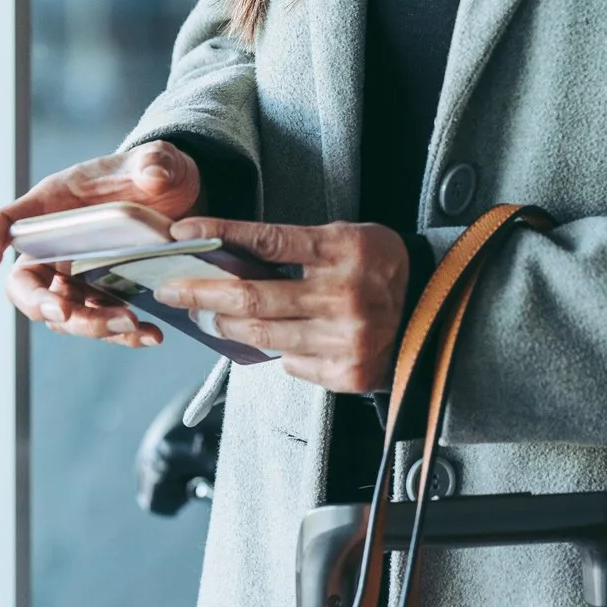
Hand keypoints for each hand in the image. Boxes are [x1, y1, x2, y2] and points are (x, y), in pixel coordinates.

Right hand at [0, 141, 203, 348]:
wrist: (178, 198)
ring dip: (91, 324)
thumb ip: (155, 161)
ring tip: (130, 323)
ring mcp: (77, 275)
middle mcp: (56, 246)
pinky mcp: (104, 295)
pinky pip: (102, 321)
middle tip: (65, 313)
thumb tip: (154, 173)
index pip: (7, 221)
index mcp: (54, 205)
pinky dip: (124, 335)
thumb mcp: (158, 160)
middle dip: (40, 303)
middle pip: (27, 285)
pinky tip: (151, 334)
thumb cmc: (152, 172)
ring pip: (64, 312)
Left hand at [154, 220, 409, 391]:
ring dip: (227, 324)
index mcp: (345, 250)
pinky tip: (285, 337)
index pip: (266, 240)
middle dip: (200, 292)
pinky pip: (291, 363)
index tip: (182, 233)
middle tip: (170, 288)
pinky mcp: (348, 373)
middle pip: (251, 296)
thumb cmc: (380, 268)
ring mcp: (347, 339)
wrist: (436, 310)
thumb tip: (229, 261)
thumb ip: (297, 249)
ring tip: (210, 313)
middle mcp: (346, 295)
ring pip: (262, 335)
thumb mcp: (346, 240)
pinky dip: (279, 349)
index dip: (218, 234)